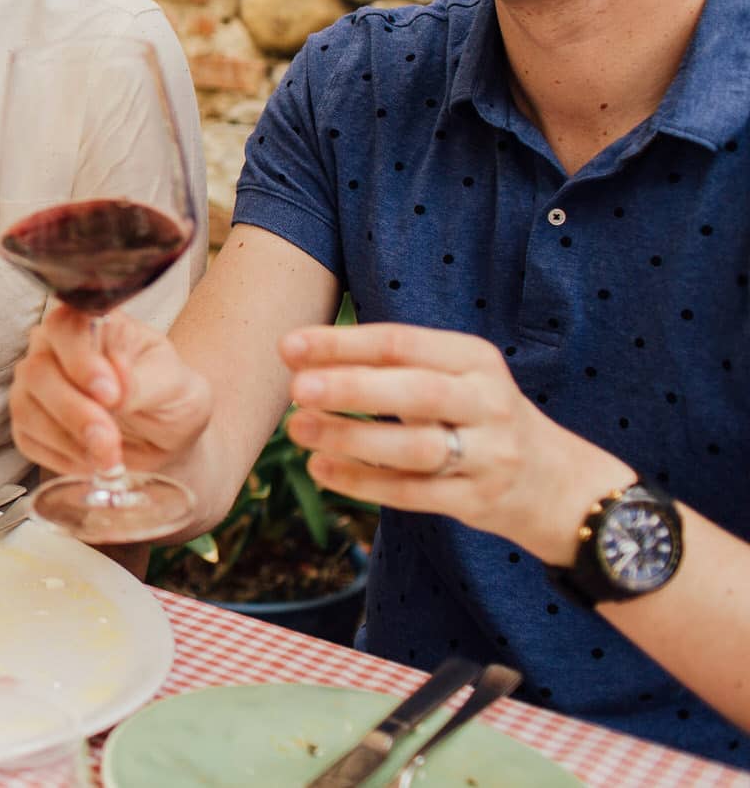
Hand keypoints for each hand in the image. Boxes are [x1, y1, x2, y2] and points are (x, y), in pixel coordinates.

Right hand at [10, 304, 212, 480]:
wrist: (166, 431)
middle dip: (75, 411)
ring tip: (108, 459)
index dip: (82, 361)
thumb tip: (116, 390)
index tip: (110, 394)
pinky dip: (60, 457)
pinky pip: (26, 439)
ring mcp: (35, 385)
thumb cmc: (169, 394)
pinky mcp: (28, 422)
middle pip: (38, 371)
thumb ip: (144, 382)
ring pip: (25, 408)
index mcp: (90, 323)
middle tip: (110, 441)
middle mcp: (52, 347)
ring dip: (67, 440)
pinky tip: (91, 461)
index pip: (66, 329)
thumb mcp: (174, 384)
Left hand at [281, 323, 631, 563]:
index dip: (343, 344)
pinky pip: (413, 492)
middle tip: (296, 388)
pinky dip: (362, 482)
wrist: (556, 483)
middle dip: (353, 388)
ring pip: (415, 448)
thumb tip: (297, 354)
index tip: (288, 346)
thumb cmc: (476, 416)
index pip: (403, 343)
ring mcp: (488, 455)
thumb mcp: (452, 376)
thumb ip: (388, 364)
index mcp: (475, 359)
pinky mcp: (479, 502)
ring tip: (298, 430)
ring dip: (351, 439)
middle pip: (417, 392)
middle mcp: (488, 402)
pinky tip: (321, 469)